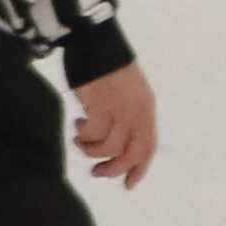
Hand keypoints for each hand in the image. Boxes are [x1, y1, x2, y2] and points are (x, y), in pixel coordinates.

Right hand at [73, 62, 157, 187]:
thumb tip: (118, 146)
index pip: (148, 146)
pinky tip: (77, 124)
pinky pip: (92, 133)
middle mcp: (137, 112)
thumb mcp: (129, 94)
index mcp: (147, 109)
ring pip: (108, 147)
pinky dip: (82, 134)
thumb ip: (129, 118)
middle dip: (113, 169)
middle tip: (96, 172)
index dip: (140, 168)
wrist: (95, 41)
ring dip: (91, 150)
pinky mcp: (100, 105)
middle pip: (130, 153)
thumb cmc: (109, 68)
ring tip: (81, 138)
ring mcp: (120, 109)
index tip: (129, 184)